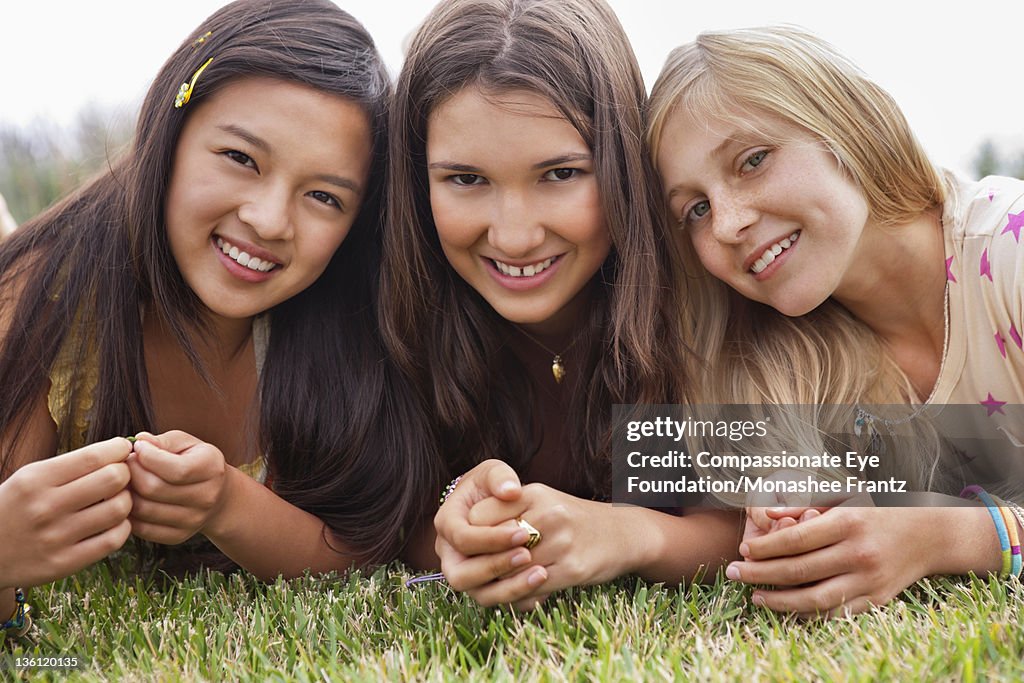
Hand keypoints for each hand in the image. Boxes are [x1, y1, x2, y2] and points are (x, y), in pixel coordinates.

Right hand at [0, 437, 132, 587]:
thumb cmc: (17, 507)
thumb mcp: (30, 478)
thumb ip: (71, 465)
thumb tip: (121, 450)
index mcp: (36, 480)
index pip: (94, 456)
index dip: (119, 448)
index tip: (122, 450)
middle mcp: (45, 507)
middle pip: (114, 479)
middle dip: (125, 473)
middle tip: (120, 477)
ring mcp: (55, 537)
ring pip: (120, 509)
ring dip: (127, 500)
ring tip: (116, 500)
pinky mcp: (64, 563)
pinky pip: (114, 539)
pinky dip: (123, 527)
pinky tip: (113, 523)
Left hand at [127, 430, 227, 544]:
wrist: (218, 496)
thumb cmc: (196, 462)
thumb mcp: (187, 444)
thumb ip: (163, 441)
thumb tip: (139, 441)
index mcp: (212, 468)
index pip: (174, 468)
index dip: (147, 456)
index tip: (137, 447)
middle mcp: (207, 497)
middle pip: (154, 489)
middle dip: (132, 473)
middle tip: (127, 464)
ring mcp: (194, 520)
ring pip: (144, 510)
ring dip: (127, 493)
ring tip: (128, 481)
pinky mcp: (178, 536)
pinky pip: (142, 529)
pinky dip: (130, 514)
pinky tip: (132, 498)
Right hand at [434, 460, 541, 601]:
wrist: (499, 507)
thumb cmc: (494, 486)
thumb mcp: (493, 473)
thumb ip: (500, 478)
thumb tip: (510, 491)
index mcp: (446, 523)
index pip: (461, 538)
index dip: (490, 538)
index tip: (523, 531)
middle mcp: (449, 554)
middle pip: (461, 575)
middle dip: (495, 567)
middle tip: (527, 554)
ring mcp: (464, 573)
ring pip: (479, 595)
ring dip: (509, 588)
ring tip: (541, 573)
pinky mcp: (483, 587)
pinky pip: (498, 601)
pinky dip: (519, 597)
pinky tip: (542, 585)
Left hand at [461, 485, 642, 609]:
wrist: (621, 533)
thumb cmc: (571, 519)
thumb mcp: (541, 501)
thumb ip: (507, 511)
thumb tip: (466, 534)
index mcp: (533, 493)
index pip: (480, 516)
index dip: (470, 536)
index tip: (468, 548)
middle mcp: (547, 514)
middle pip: (493, 545)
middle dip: (481, 562)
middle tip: (473, 573)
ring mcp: (561, 542)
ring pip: (511, 570)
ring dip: (499, 583)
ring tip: (492, 587)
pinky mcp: (572, 568)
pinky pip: (533, 587)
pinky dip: (522, 594)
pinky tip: (520, 593)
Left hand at [728, 495, 935, 616]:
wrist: (928, 535)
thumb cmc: (877, 512)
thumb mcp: (843, 499)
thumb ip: (804, 505)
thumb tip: (765, 512)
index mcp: (848, 522)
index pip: (796, 538)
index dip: (765, 546)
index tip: (743, 548)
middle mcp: (859, 553)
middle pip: (799, 570)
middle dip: (760, 573)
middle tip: (732, 573)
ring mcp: (869, 580)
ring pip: (815, 598)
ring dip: (779, 601)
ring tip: (755, 596)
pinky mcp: (877, 600)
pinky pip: (835, 613)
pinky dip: (807, 614)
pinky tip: (785, 608)